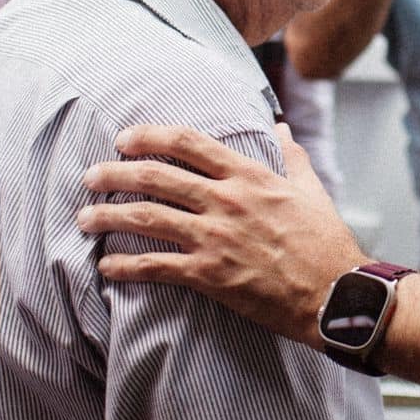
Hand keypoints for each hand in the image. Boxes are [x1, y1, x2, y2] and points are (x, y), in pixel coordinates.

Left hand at [78, 123, 364, 342]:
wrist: (334, 293)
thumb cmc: (326, 242)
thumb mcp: (311, 190)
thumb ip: (291, 156)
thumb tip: (280, 127)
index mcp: (249, 176)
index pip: (188, 142)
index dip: (149, 136)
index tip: (124, 139)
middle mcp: (226, 201)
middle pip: (156, 176)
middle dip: (114, 173)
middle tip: (91, 175)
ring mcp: (216, 237)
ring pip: (147, 217)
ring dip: (108, 216)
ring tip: (85, 218)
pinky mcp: (210, 275)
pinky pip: (155, 266)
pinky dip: (125, 265)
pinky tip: (106, 265)